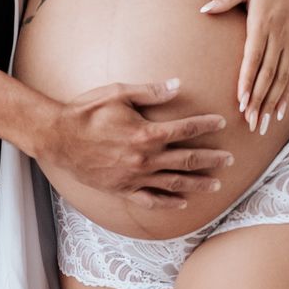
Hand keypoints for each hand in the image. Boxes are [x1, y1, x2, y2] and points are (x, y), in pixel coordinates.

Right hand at [38, 79, 234, 208]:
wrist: (58, 137)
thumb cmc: (86, 111)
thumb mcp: (119, 93)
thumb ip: (151, 92)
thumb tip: (178, 85)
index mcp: (147, 132)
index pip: (185, 129)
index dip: (206, 125)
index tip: (221, 123)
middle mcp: (145, 158)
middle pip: (187, 159)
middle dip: (212, 159)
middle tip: (230, 159)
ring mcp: (135, 177)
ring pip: (174, 183)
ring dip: (198, 183)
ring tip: (216, 183)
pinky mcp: (122, 189)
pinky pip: (150, 200)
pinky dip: (169, 203)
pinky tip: (183, 203)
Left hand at [201, 0, 288, 134]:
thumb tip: (204, 9)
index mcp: (262, 24)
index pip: (254, 57)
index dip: (248, 80)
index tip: (241, 101)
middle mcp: (279, 37)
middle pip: (268, 74)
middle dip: (259, 100)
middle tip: (250, 123)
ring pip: (282, 79)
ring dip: (272, 103)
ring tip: (262, 125)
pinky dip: (287, 95)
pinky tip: (280, 113)